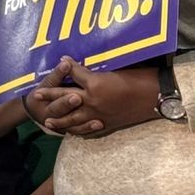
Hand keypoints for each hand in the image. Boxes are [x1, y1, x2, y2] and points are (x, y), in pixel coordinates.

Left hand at [34, 58, 156, 136]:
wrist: (158, 96)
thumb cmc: (140, 78)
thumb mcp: (117, 69)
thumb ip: (98, 70)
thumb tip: (87, 65)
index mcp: (95, 83)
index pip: (74, 74)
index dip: (67, 66)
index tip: (60, 61)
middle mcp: (92, 101)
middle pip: (65, 98)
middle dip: (50, 97)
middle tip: (37, 96)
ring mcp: (99, 115)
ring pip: (73, 119)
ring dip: (59, 120)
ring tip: (47, 121)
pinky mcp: (107, 124)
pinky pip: (88, 130)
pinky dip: (78, 131)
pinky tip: (71, 133)